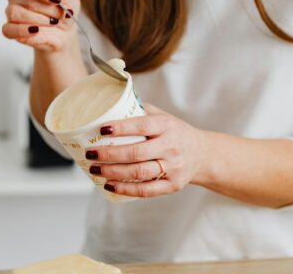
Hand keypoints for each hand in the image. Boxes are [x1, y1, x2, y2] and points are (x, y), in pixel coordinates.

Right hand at [2, 0, 80, 52]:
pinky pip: (8, 30)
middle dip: (48, 9)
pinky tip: (36, 30)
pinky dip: (22, 31)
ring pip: (15, 13)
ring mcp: (11, 11)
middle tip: (60, 14)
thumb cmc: (63, 7)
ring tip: (53, 22)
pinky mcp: (10, 29)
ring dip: (39, 19)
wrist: (65, 29)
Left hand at [86, 104, 209, 197]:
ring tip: (94, 169)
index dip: (121, 128)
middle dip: (110, 154)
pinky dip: (126, 188)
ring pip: (139, 172)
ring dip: (113, 172)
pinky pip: (146, 190)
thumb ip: (142, 110)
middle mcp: (171, 146)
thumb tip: (113, 102)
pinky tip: (109, 184)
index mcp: (167, 126)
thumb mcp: (164, 116)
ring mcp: (173, 168)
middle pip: (136, 153)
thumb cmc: (175, 132)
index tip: (102, 129)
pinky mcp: (172, 185)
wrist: (202, 154)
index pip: (142, 126)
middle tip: (90, 153)